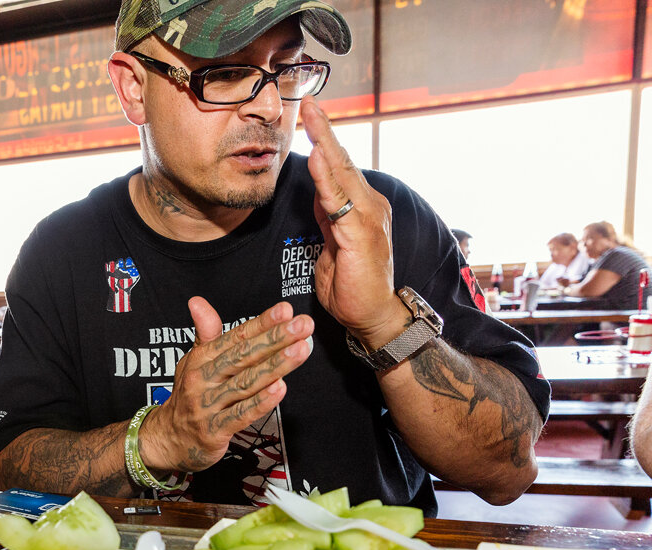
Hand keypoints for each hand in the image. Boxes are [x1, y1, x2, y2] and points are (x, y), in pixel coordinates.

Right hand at [139, 298, 312, 472]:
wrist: (167, 439)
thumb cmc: (189, 396)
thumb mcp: (193, 361)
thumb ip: (205, 333)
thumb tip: (197, 301)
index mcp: (201, 360)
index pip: (235, 337)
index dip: (261, 323)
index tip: (285, 310)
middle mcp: (203, 379)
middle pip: (243, 356)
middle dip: (275, 339)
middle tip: (302, 325)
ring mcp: (208, 405)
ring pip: (245, 383)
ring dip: (275, 366)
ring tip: (300, 350)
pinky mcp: (215, 431)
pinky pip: (240, 414)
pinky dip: (261, 402)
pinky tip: (280, 388)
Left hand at [300, 97, 406, 347]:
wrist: (371, 315)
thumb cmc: (352, 282)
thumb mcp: (332, 242)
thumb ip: (327, 215)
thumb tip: (318, 191)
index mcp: (361, 206)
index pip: (339, 167)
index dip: (325, 140)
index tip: (310, 115)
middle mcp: (370, 205)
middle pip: (342, 162)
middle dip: (325, 131)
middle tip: (310, 103)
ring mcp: (368, 218)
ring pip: (342, 175)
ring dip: (325, 145)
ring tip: (312, 119)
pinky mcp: (361, 235)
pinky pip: (338, 202)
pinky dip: (326, 179)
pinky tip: (317, 158)